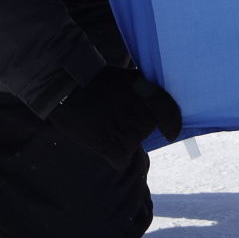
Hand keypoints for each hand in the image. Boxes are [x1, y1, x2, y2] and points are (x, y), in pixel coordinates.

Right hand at [46, 66, 182, 169]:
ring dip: (122, 141)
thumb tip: (159, 112)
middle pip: (146, 129)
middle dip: (135, 126)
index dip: (172, 123)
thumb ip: (144, 92)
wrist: (65, 87)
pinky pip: (121, 160)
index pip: (168, 110)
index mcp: (142, 89)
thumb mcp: (126, 78)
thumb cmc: (96, 82)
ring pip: (133, 145)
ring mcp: (122, 129)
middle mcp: (135, 110)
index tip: (171, 134)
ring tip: (104, 126)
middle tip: (115, 117)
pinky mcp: (107, 145)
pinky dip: (116, 157)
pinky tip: (105, 147)